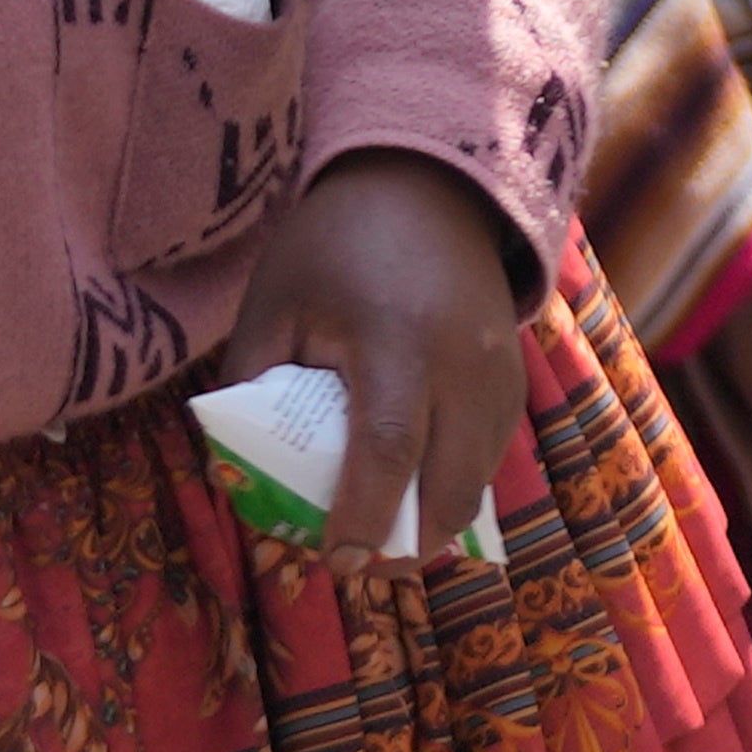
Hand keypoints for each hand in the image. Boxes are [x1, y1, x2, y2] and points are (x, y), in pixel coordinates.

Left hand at [206, 148, 524, 562]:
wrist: (427, 185)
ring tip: (380, 536)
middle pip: (449, 488)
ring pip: (478, 482)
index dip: (362, 516)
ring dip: (434, 524)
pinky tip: (415, 494)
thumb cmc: (333, 243)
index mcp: (395, 339)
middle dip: (405, 546)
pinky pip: (491, 456)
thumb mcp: (275, 299)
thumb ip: (254, 380)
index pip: (388, 450)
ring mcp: (500, 374)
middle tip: (357, 566)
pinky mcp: (515, 380)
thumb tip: (235, 467)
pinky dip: (455, 487)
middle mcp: (462, 364)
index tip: (332, 558)